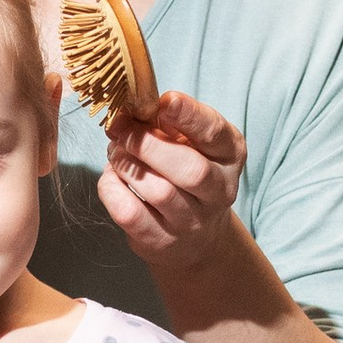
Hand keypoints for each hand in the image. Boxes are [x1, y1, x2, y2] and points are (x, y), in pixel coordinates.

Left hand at [97, 90, 244, 272]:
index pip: (214, 134)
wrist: (197, 236)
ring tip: (114, 150)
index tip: (164, 101)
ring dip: (127, 164)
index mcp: (230, 155)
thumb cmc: (187, 172)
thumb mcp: (192, 142)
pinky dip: (112, 189)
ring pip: (159, 192)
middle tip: (120, 129)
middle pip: (190, 170)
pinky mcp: (162, 241)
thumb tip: (132, 109)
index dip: (189, 115)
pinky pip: (131, 214)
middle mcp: (220, 191)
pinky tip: (111, 177)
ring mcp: (192, 222)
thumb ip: (170, 122)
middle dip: (148, 145)